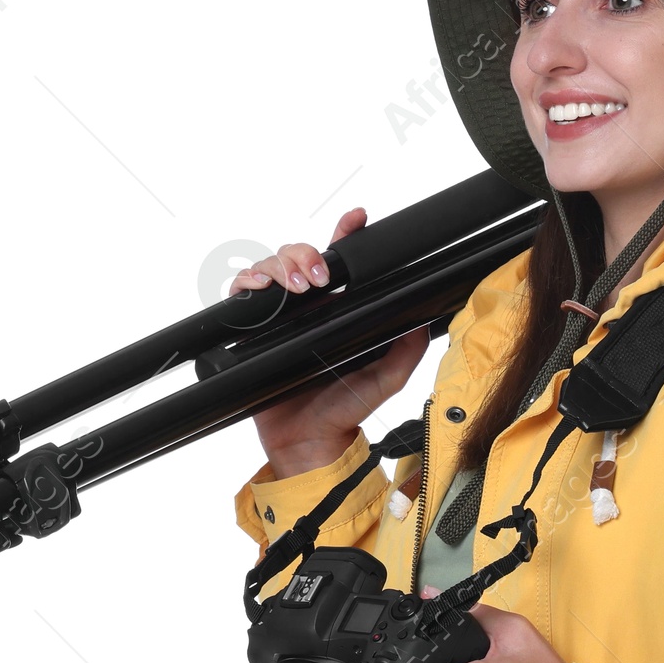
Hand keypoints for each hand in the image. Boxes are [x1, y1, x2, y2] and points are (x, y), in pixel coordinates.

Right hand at [234, 205, 429, 476]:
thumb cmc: (345, 409)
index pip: (339, 263)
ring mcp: (279, 318)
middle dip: (306, 255)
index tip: (356, 219)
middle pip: (298, 257)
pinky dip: (246, 283)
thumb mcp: (388, 378)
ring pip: (270, 268)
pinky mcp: (254, 332)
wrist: (311, 443)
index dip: (344, 235)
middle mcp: (307, 309)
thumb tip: (421, 319)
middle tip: (319, 280)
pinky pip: (242, 295)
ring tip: (298, 290)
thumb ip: (406, 349)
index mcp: (337, 311)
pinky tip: (259, 290)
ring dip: (281, 268)